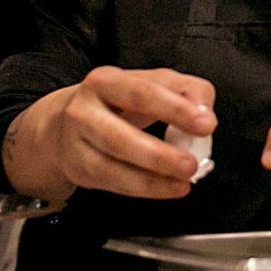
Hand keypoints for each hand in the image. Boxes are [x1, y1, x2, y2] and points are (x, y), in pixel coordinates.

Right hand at [3, 66, 215, 201]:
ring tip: (184, 181)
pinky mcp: (79, 169)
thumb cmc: (119, 102)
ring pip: (113, 166)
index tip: (206, 124)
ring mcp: (77, 143)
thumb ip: (185, 91)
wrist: (64, 124)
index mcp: (106, 81)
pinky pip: (113, 184)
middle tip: (191, 164)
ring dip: (152, 178)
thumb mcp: (152, 84)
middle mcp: (84, 111)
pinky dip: (144, 189)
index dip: (176, 109)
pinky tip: (168, 188)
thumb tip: (205, 114)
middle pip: (120, 136)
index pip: (143, 93)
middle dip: (158, 154)